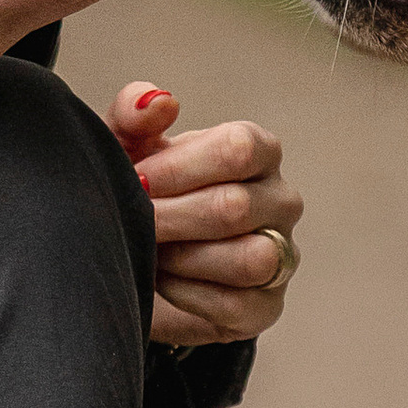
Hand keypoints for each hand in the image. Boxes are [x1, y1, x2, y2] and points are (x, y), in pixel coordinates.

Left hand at [110, 80, 305, 348]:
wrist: (134, 256)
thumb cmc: (141, 191)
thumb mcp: (125, 146)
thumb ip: (133, 114)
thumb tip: (160, 101)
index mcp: (257, 151)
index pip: (240, 149)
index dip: (180, 167)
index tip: (137, 178)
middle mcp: (280, 200)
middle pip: (236, 207)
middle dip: (170, 218)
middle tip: (133, 222)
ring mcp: (282, 255)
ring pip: (248, 259)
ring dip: (182, 258)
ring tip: (149, 251)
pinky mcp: (266, 306)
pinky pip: (236, 304)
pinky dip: (188, 296)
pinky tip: (161, 282)